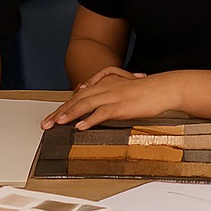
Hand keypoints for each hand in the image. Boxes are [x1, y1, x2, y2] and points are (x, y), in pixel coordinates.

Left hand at [40, 68, 169, 130]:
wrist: (164, 88)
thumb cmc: (146, 91)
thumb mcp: (124, 88)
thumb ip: (108, 92)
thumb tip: (93, 99)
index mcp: (105, 85)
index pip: (79, 95)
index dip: (64, 106)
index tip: (52, 117)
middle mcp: (106, 88)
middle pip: (77, 99)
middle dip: (60, 111)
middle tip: (47, 123)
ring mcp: (113, 96)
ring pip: (85, 104)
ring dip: (69, 114)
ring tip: (57, 123)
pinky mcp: (121, 105)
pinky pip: (102, 112)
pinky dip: (89, 120)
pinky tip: (80, 126)